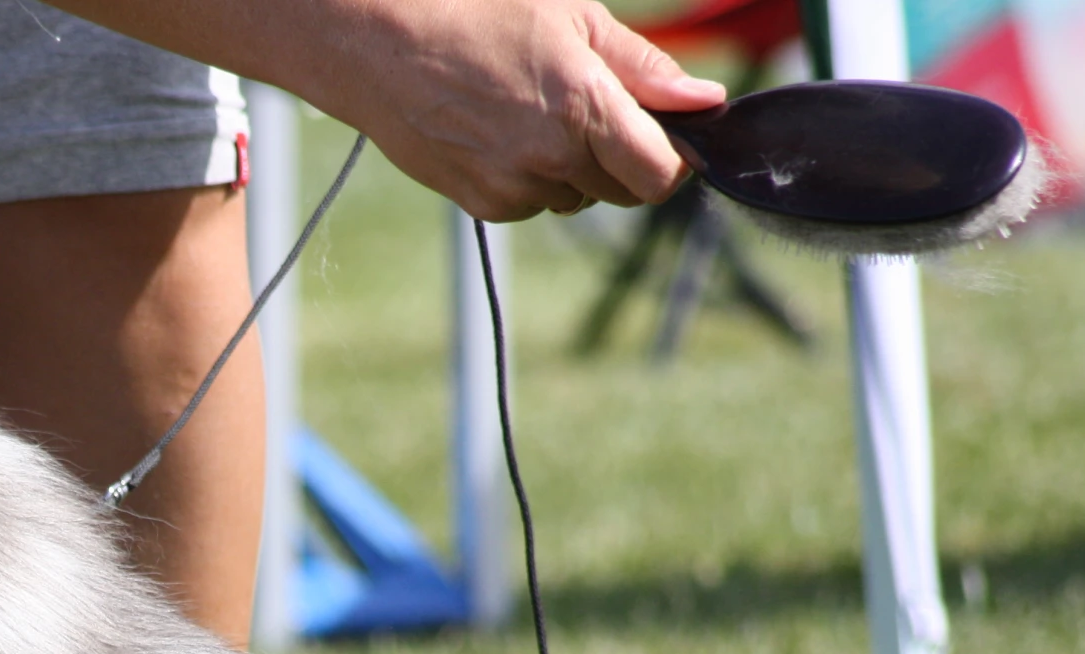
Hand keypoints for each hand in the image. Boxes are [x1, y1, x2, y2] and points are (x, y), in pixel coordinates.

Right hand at [296, 0, 726, 219]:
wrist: (379, 45)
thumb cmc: (475, 11)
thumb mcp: (572, 18)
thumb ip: (643, 67)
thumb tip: (705, 100)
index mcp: (584, 107)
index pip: (660, 174)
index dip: (672, 159)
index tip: (663, 136)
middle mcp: (552, 158)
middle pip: (624, 191)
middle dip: (623, 159)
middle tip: (590, 108)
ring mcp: (514, 187)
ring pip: (576, 197)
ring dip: (573, 167)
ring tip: (530, 111)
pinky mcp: (482, 204)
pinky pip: (531, 202)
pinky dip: (531, 177)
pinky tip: (501, 132)